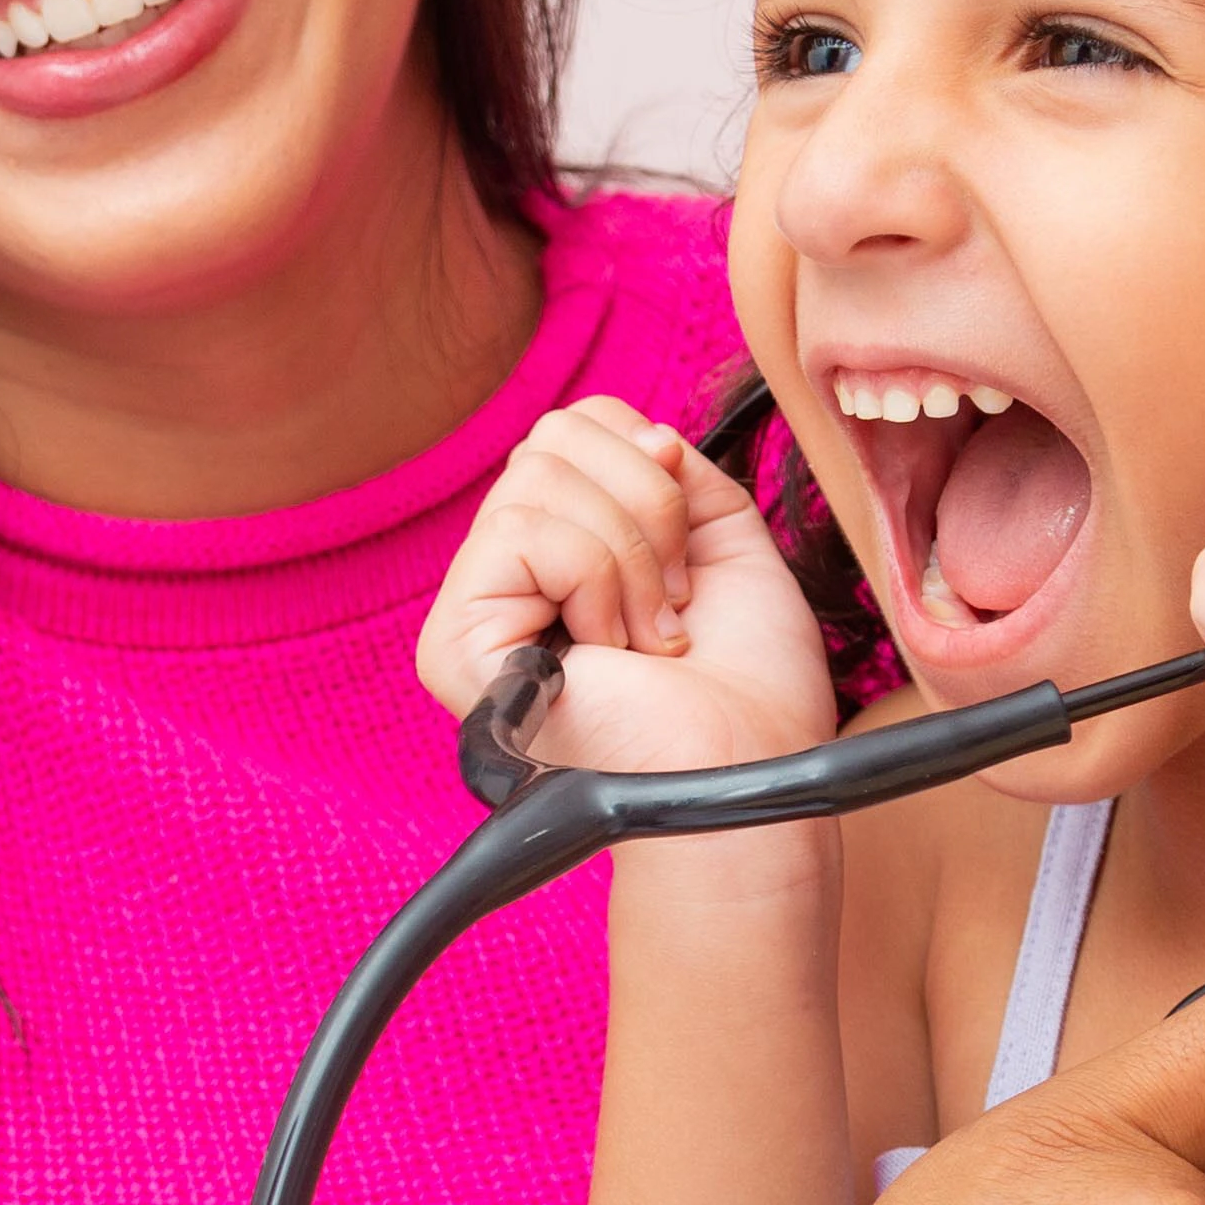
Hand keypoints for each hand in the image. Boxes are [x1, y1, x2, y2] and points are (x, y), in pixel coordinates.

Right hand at [414, 400, 832, 779]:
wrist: (749, 777)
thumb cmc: (750, 693)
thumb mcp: (728, 545)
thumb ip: (675, 474)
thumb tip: (641, 432)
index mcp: (565, 549)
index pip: (575, 427)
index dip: (646, 458)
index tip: (688, 542)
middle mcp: (508, 574)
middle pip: (554, 437)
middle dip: (646, 509)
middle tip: (669, 603)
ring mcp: (474, 609)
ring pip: (537, 477)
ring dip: (626, 557)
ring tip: (643, 637)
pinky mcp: (454, 643)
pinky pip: (520, 531)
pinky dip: (592, 581)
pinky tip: (609, 652)